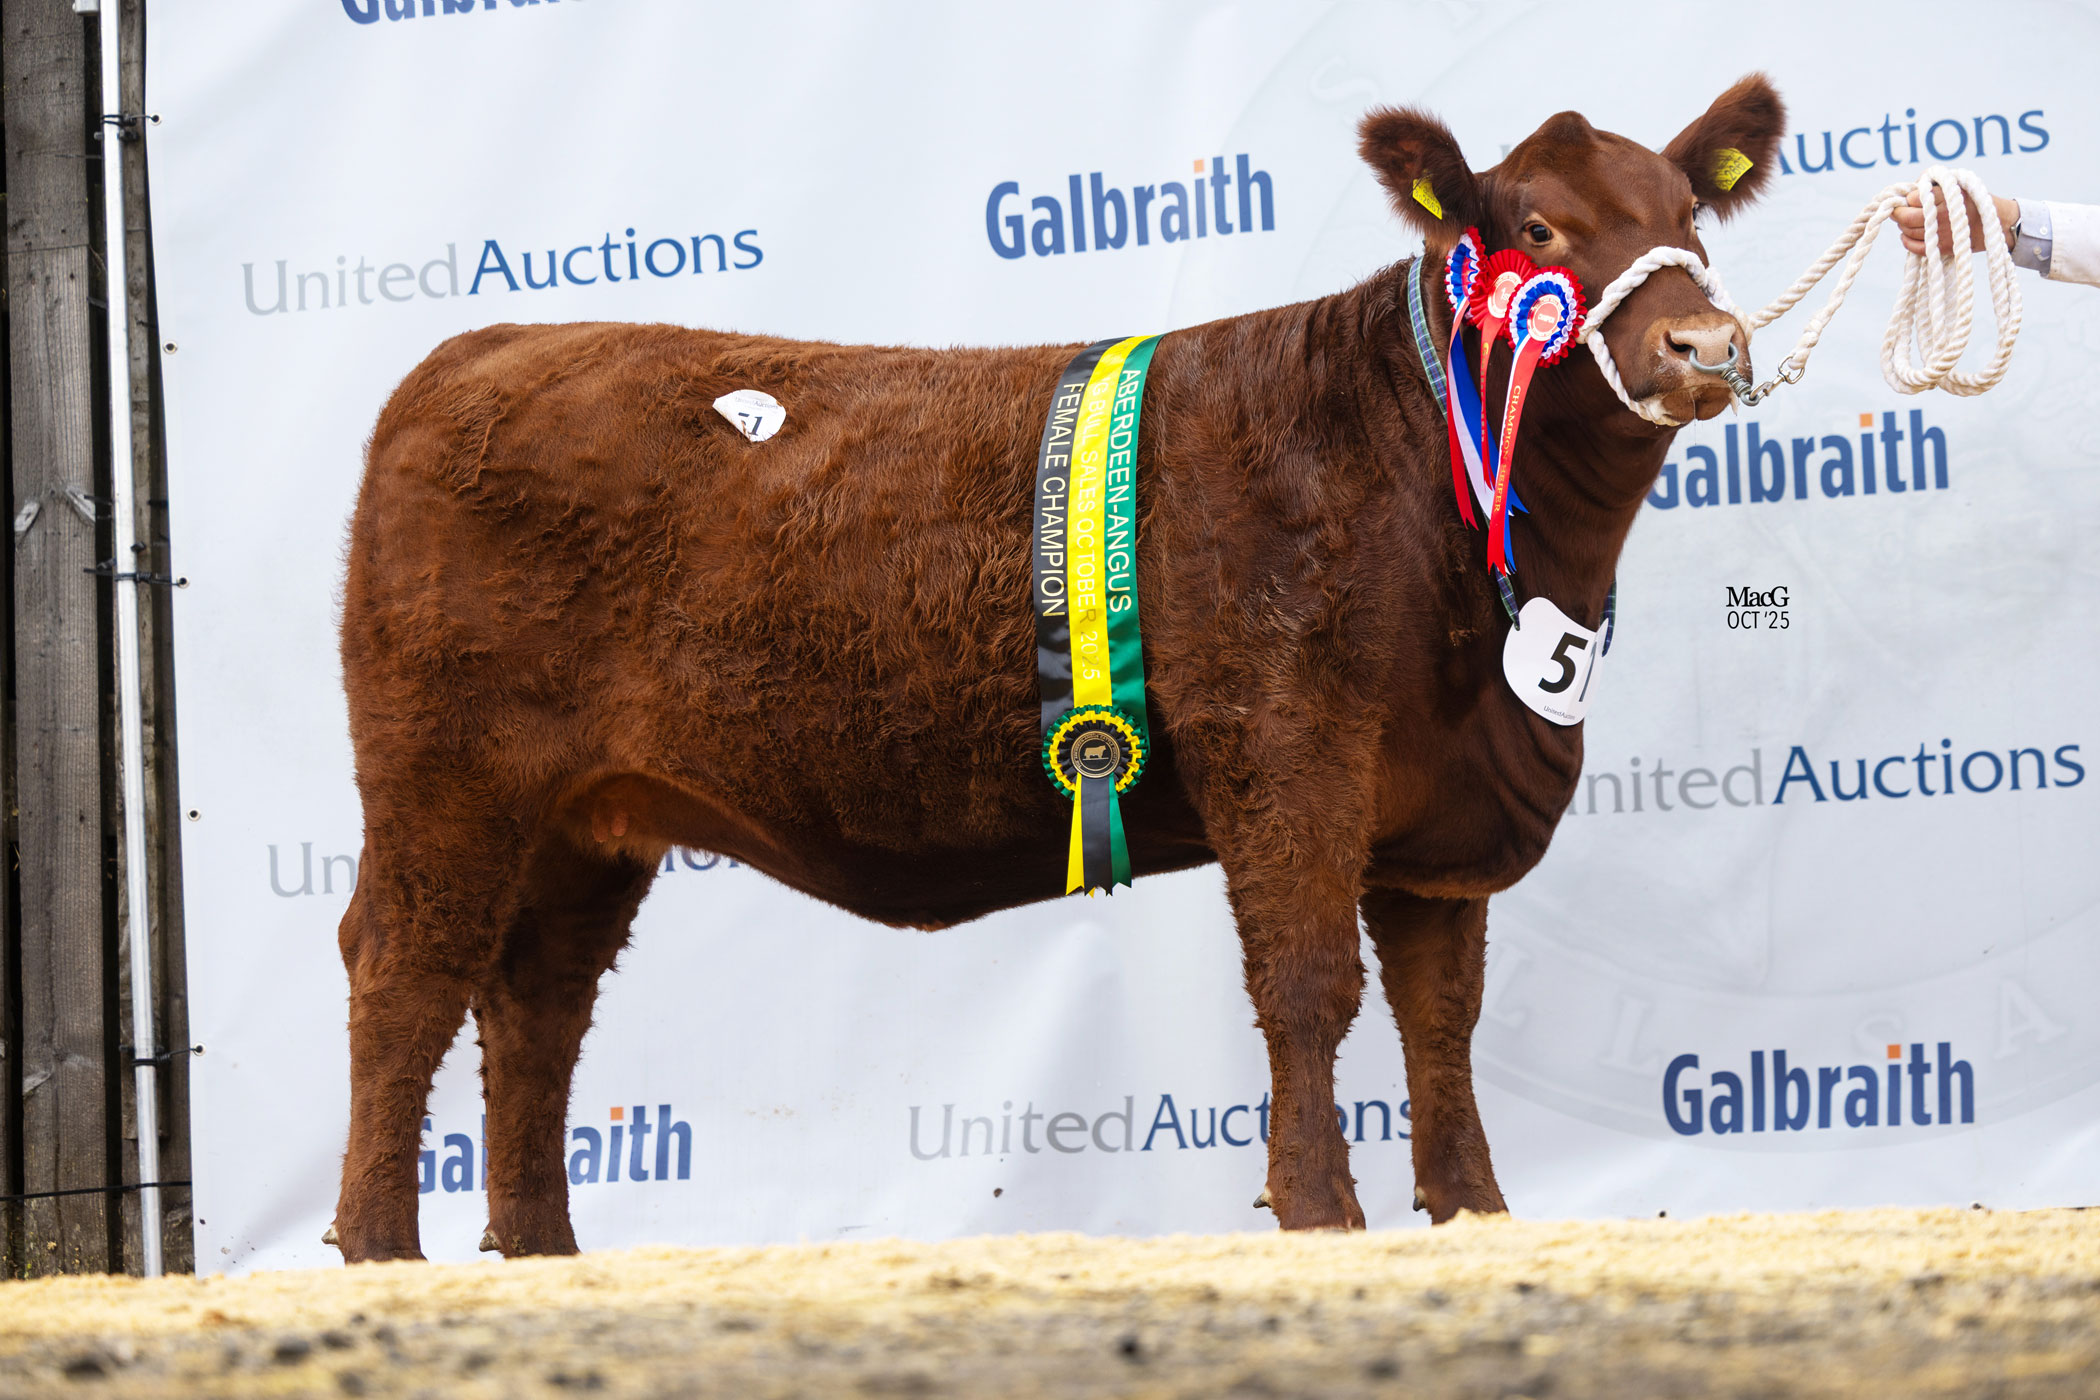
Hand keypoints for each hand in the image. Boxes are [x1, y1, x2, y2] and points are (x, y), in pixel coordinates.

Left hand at [1894, 188, 2019, 256]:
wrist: (1994, 222)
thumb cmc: (1970, 199)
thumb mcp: (1956, 182)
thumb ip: (1932, 180)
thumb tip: (1910, 186)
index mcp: (1948, 195)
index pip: (1914, 198)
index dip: (1907, 198)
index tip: (1908, 198)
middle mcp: (1944, 215)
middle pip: (1907, 217)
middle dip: (1897, 213)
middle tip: (1896, 210)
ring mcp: (1942, 233)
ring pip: (1908, 231)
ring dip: (1902, 225)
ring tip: (1905, 220)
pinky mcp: (1942, 247)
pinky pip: (1914, 247)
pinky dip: (1906, 240)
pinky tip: (1906, 234)